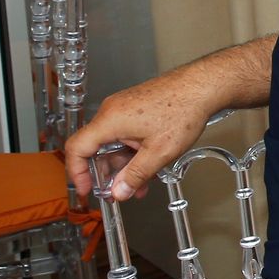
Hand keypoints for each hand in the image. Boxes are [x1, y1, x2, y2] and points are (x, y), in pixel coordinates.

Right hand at [63, 66, 214, 200]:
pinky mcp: (135, 109)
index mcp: (110, 120)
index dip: (77, 172)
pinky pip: (125, 135)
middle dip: (107, 174)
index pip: (77, 148)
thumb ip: (136, 175)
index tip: (86, 189)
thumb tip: (119, 191)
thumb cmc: (184, 109)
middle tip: (117, 192)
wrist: (201, 86)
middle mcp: (111, 111)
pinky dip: (133, 153)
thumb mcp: (159, 152)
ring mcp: (123, 109)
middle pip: (96, 148)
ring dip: (124, 166)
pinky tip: (147, 167)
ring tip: (139, 185)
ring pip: (114, 144)